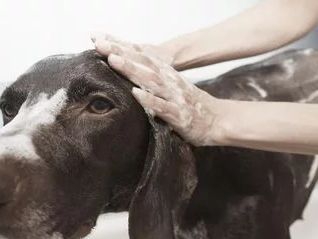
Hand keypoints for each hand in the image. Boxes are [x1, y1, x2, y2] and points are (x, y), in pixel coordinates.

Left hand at [91, 33, 221, 145]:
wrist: (219, 120)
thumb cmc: (190, 106)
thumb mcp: (170, 88)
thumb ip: (152, 80)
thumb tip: (129, 73)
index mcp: (165, 75)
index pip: (140, 57)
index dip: (121, 47)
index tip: (99, 39)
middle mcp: (169, 82)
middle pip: (142, 64)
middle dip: (121, 53)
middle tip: (100, 45)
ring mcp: (174, 97)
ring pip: (151, 81)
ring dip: (132, 70)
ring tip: (114, 61)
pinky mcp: (179, 115)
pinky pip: (162, 107)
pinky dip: (149, 100)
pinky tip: (135, 93)